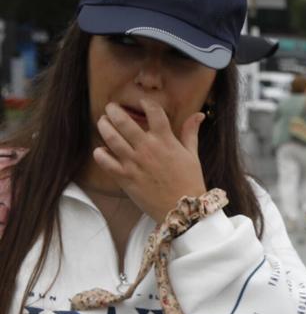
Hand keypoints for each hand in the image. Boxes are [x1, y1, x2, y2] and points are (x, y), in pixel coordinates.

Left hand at [93, 99, 207, 223]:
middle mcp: (147, 148)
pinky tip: (101, 150)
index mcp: (166, 141)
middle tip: (111, 108)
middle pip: (123, 120)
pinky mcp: (124, 177)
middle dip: (114, 110)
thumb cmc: (189, 182)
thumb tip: (199, 115)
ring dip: (103, 126)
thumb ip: (190, 132)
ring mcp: (134, 162)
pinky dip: (99, 153)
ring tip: (103, 122)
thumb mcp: (192, 155)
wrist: (184, 210)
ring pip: (110, 137)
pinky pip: (104, 161)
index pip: (153, 112)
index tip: (143, 103)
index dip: (146, 103)